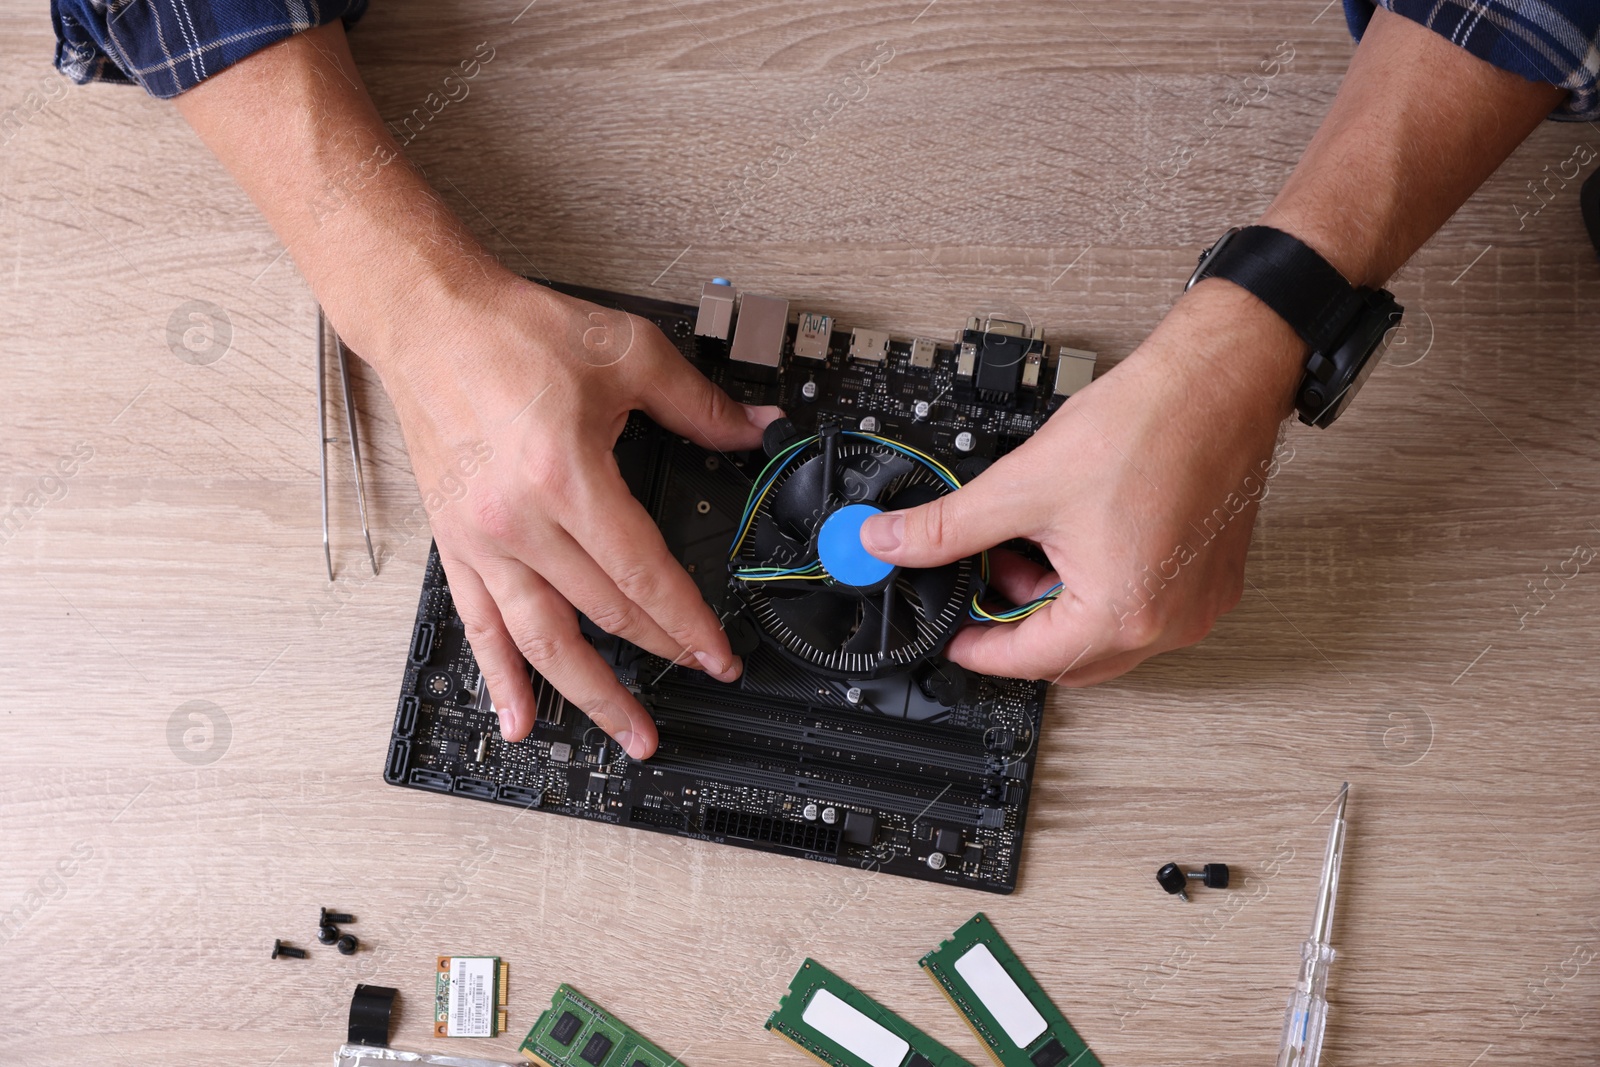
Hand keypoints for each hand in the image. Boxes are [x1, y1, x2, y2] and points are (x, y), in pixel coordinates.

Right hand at [376, 271, 780, 755]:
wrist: (429, 320)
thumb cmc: (515, 333)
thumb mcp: (627, 354)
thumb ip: (697, 404)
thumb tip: (755, 427)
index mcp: (567, 478)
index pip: (643, 576)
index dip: (688, 622)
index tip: (719, 654)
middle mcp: (520, 522)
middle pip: (604, 613)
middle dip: (660, 653)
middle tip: (698, 677)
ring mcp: (483, 540)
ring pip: (543, 641)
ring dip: (590, 695)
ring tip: (628, 734)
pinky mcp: (454, 544)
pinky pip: (479, 625)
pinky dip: (500, 678)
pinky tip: (519, 720)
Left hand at [860, 282, 1303, 684]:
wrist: (1219, 382)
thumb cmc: (1148, 426)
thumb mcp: (1022, 484)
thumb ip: (946, 528)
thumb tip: (889, 542)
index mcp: (1121, 613)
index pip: (1027, 661)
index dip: (974, 646)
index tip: (950, 634)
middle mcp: (1167, 624)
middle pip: (1067, 656)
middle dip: (1016, 620)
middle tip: (986, 573)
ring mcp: (1195, 606)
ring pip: (1104, 634)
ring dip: (1056, 603)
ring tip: (1032, 542)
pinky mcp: (1209, 582)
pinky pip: (1142, 608)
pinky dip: (1100, 588)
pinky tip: (1078, 537)